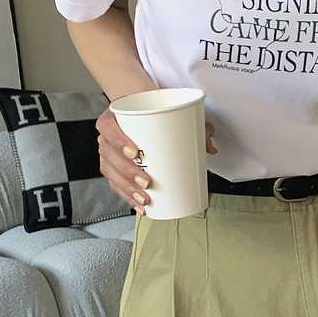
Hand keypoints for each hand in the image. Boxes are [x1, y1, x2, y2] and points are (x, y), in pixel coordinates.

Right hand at [96, 110, 217, 215]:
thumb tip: (210, 148)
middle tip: (146, 181)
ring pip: (110, 172)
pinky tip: (138, 205)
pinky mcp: (115, 168)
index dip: (118, 140)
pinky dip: (127, 196)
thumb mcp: (177, 115)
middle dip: (127, 172)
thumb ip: (195, 127)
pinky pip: (115, 184)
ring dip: (127, 189)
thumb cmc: (156, 112)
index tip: (135, 152)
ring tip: (145, 198)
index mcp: (116, 116)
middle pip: (109, 155)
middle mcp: (108, 135)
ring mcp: (110, 153)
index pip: (107, 127)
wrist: (146, 111)